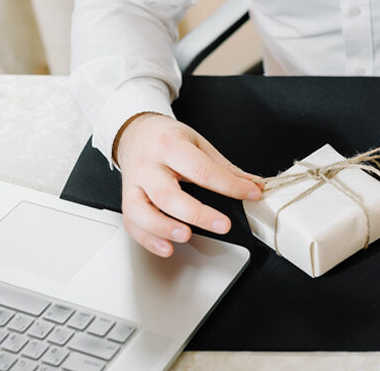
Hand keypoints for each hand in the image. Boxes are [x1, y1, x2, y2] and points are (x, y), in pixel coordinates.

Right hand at [114, 113, 261, 256]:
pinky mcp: (126, 200)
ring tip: (186, 235)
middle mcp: (148, 166)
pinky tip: (166, 247)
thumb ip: (224, 167)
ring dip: (164, 228)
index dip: (229, 186)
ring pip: (141, 211)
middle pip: (168, 194)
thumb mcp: (198, 143)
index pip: (202, 170)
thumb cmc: (167, 138)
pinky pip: (131, 223)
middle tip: (222, 225)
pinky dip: (148, 239)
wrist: (136, 133)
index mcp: (170, 146)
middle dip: (197, 213)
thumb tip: (253, 184)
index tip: (251, 194)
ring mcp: (134, 184)